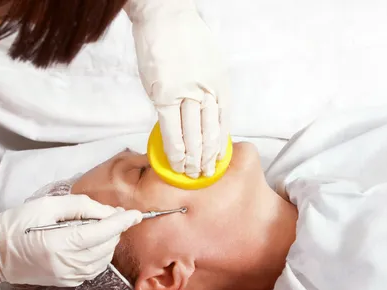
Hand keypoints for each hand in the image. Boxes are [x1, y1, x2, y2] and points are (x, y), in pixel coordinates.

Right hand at [0, 195, 141, 289]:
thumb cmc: (14, 225)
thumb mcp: (44, 206)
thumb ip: (79, 206)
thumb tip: (107, 211)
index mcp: (59, 243)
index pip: (101, 232)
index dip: (122, 222)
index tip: (137, 214)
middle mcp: (66, 264)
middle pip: (105, 246)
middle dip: (113, 229)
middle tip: (109, 214)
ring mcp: (67, 277)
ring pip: (103, 259)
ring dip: (107, 242)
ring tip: (96, 227)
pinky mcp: (66, 282)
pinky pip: (93, 268)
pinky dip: (98, 254)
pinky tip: (88, 243)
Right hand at [128, 0, 229, 177]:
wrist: (164, 17)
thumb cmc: (185, 38)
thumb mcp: (209, 63)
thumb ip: (208, 89)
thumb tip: (203, 113)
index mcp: (221, 83)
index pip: (224, 123)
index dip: (221, 145)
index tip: (219, 160)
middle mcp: (208, 91)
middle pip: (210, 133)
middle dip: (208, 158)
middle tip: (206, 174)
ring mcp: (186, 94)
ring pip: (193, 136)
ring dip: (193, 159)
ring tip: (192, 174)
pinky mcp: (163, 96)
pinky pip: (171, 130)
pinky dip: (175, 150)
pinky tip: (177, 162)